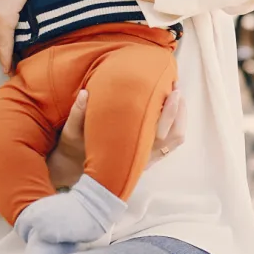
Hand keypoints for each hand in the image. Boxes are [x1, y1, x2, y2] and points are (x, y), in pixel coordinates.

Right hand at [46, 86, 187, 188]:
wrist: (76, 167)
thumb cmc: (76, 147)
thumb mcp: (72, 131)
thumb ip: (78, 113)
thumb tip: (85, 94)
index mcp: (127, 150)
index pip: (159, 132)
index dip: (170, 111)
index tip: (172, 91)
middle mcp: (142, 157)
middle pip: (174, 134)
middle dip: (179, 109)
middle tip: (177, 86)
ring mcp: (147, 158)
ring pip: (176, 139)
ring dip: (181, 116)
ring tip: (177, 94)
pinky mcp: (149, 156)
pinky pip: (173, 142)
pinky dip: (178, 123)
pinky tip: (172, 107)